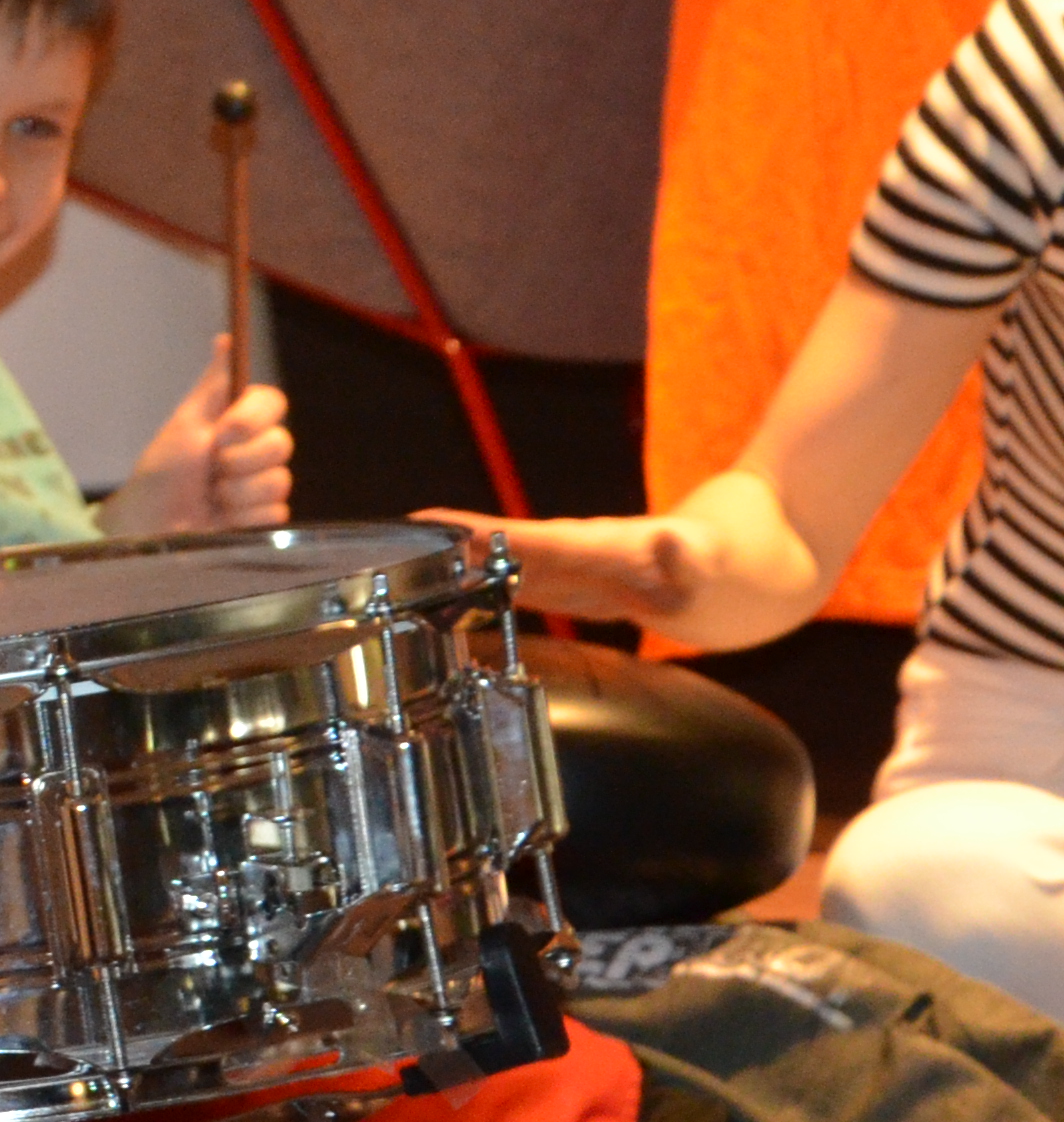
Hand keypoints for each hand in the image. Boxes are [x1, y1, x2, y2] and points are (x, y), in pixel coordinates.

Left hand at [115, 341, 291, 532]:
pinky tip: (220, 517)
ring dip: (236, 492)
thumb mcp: (186, 422)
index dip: (252, 420)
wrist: (151, 523)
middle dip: (239, 461)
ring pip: (278, 482)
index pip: (274, 403)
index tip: (224, 431)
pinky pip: (274, 513)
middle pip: (282, 444)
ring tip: (210, 495)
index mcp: (238, 420)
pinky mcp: (263, 517)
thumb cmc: (163, 469)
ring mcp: (262, 483)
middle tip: (209, 469)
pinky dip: (241, 516)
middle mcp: (255, 447)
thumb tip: (225, 340)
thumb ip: (214, 385)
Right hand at [426, 506, 707, 630]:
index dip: (480, 533)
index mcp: (598, 545)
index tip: (431, 525)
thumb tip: (669, 542)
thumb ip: (684, 560)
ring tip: (403, 566)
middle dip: (450, 543)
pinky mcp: (572, 585)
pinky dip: (484, 587)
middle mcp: (574, 551)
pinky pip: (519, 584)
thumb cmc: (719, 564)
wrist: (730, 564)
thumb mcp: (707, 567)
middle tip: (392, 543)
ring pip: (505, 564)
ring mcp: (570, 567)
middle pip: (502, 546)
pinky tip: (451, 596)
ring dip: (458, 563)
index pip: (529, 537)